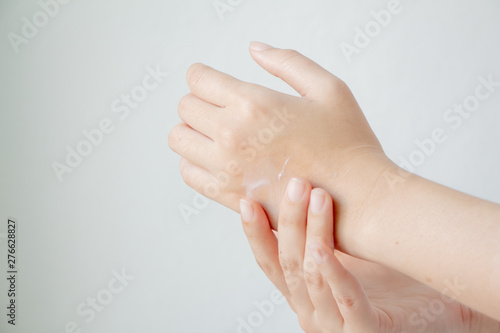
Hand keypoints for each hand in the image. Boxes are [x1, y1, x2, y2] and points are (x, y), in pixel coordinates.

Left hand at [169, 42, 392, 251]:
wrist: (356, 200)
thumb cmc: (347, 143)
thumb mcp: (328, 89)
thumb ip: (288, 62)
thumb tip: (254, 48)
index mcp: (254, 103)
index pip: (198, 79)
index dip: (202, 74)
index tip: (211, 79)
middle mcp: (233, 135)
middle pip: (185, 107)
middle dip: (199, 101)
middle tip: (221, 106)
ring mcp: (227, 168)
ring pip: (179, 140)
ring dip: (193, 131)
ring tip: (217, 133)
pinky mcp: (228, 196)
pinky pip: (188, 173)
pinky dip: (195, 162)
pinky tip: (218, 159)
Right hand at [238, 178, 493, 332]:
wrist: (436, 314)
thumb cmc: (390, 282)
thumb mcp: (347, 253)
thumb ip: (323, 234)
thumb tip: (307, 185)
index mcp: (303, 293)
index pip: (270, 262)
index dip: (255, 232)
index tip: (248, 200)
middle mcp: (312, 311)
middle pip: (288, 263)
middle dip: (289, 220)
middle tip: (294, 183)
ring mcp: (335, 325)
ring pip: (311, 275)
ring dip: (311, 232)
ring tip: (318, 196)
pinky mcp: (364, 330)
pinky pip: (344, 298)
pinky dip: (331, 271)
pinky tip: (322, 248)